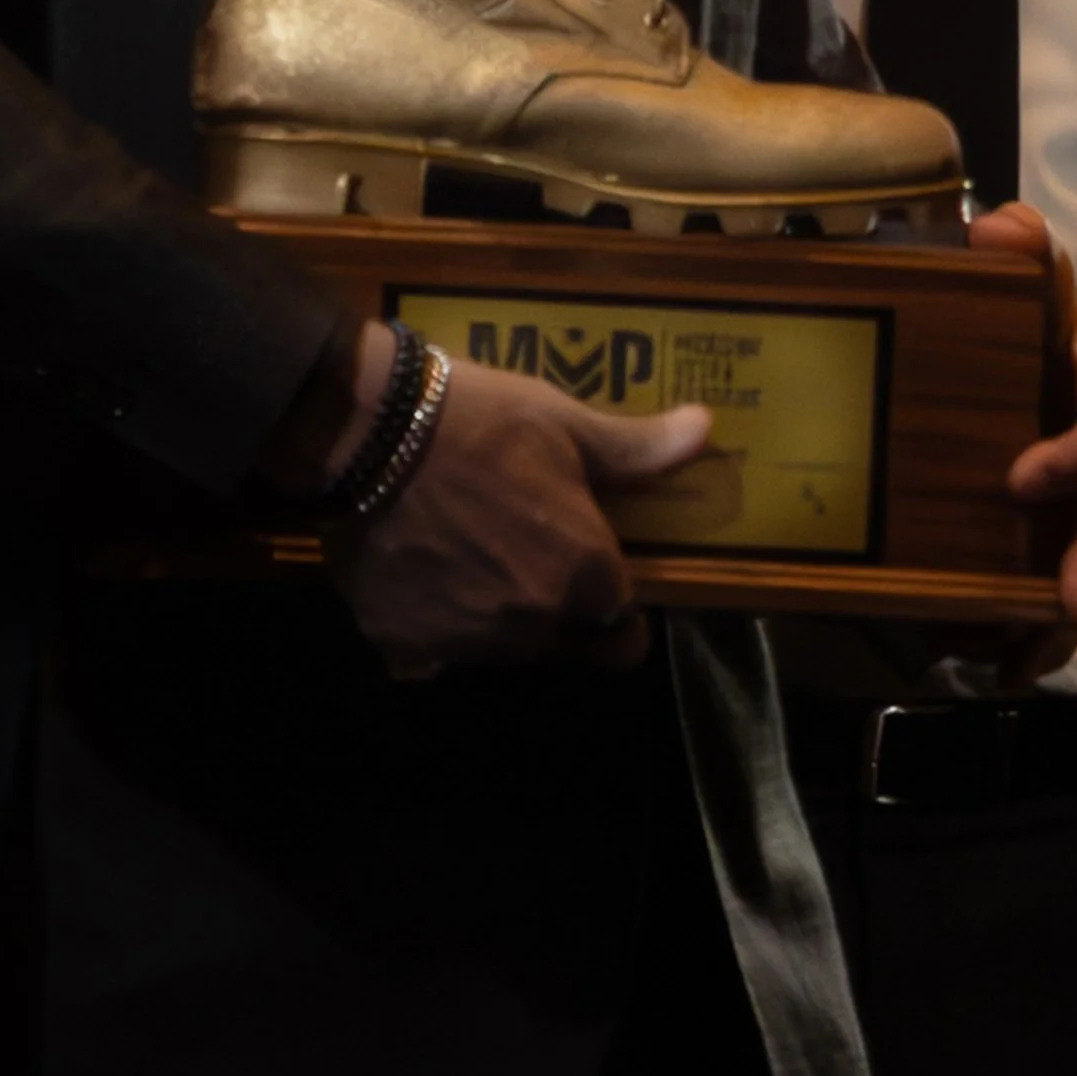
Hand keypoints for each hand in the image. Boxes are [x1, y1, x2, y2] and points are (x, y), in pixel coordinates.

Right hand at [322, 324, 711, 678]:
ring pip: (502, 651)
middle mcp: (533, 627)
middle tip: (534, 559)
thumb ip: (639, 448)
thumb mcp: (567, 424)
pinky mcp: (403, 646)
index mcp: (585, 578)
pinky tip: (420, 574)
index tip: (597, 569)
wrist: (369, 433)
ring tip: (472, 554)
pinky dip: (432, 625)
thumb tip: (706, 431)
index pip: (625, 627)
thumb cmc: (482, 422)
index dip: (617, 601)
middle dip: (562, 618)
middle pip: (566, 647)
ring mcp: (465, 645)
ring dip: (498, 619)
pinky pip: (432, 653)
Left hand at [976, 201, 1076, 655]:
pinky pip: (1040, 606)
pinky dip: (1018, 638)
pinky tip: (985, 659)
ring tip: (1021, 655)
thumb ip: (1025, 252)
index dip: (1075, 457)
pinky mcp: (1044, 552)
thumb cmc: (1030, 322)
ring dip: (1056, 620)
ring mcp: (1076, 516)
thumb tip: (1001, 228)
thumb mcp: (1031, 282)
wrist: (1013, 359)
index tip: (1022, 477)